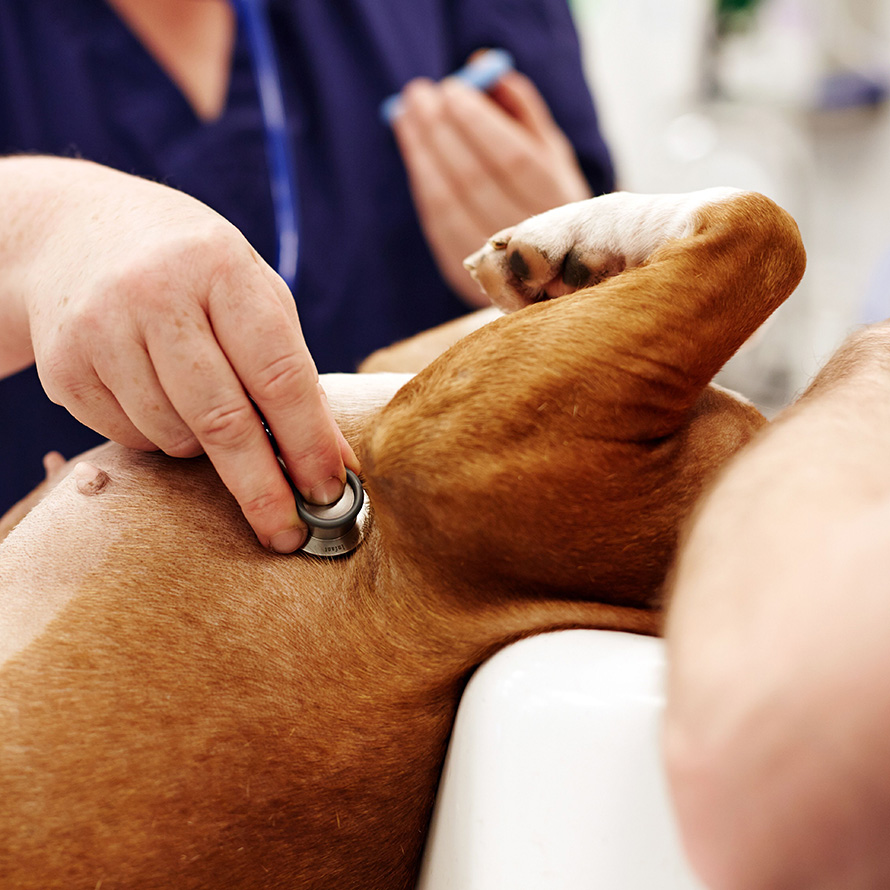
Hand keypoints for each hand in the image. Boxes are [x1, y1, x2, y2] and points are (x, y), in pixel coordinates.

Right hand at [15, 160, 355, 551]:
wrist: (79, 234)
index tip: (331, 490)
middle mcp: (157, 295)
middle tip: (290, 533)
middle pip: (223, 420)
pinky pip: (131, 438)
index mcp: (221, 269)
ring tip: (208, 410)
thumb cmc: (194, 274)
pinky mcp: (63, 366)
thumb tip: (331, 460)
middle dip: (263, 488)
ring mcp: (100, 330)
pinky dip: (161, 437)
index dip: (310, 442)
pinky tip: (159, 397)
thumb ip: (290, 370)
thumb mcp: (251, 294)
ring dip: (206, 452)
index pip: (279, 374)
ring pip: (175, 437)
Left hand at [391, 67, 592, 304]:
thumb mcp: (549, 150)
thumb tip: (482, 65)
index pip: (514, 159)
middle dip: (441, 133)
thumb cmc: (549, 193)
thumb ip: (520, 108)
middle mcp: (533, 237)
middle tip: (419, 95)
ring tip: (406, 117)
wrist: (556, 269)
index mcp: (561, 201)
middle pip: (475, 180)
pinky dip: (423, 187)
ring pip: (450, 205)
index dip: (478, 123)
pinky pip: (439, 227)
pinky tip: (415, 155)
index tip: (451, 88)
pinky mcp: (472, 280)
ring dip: (422, 157)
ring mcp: (500, 264)